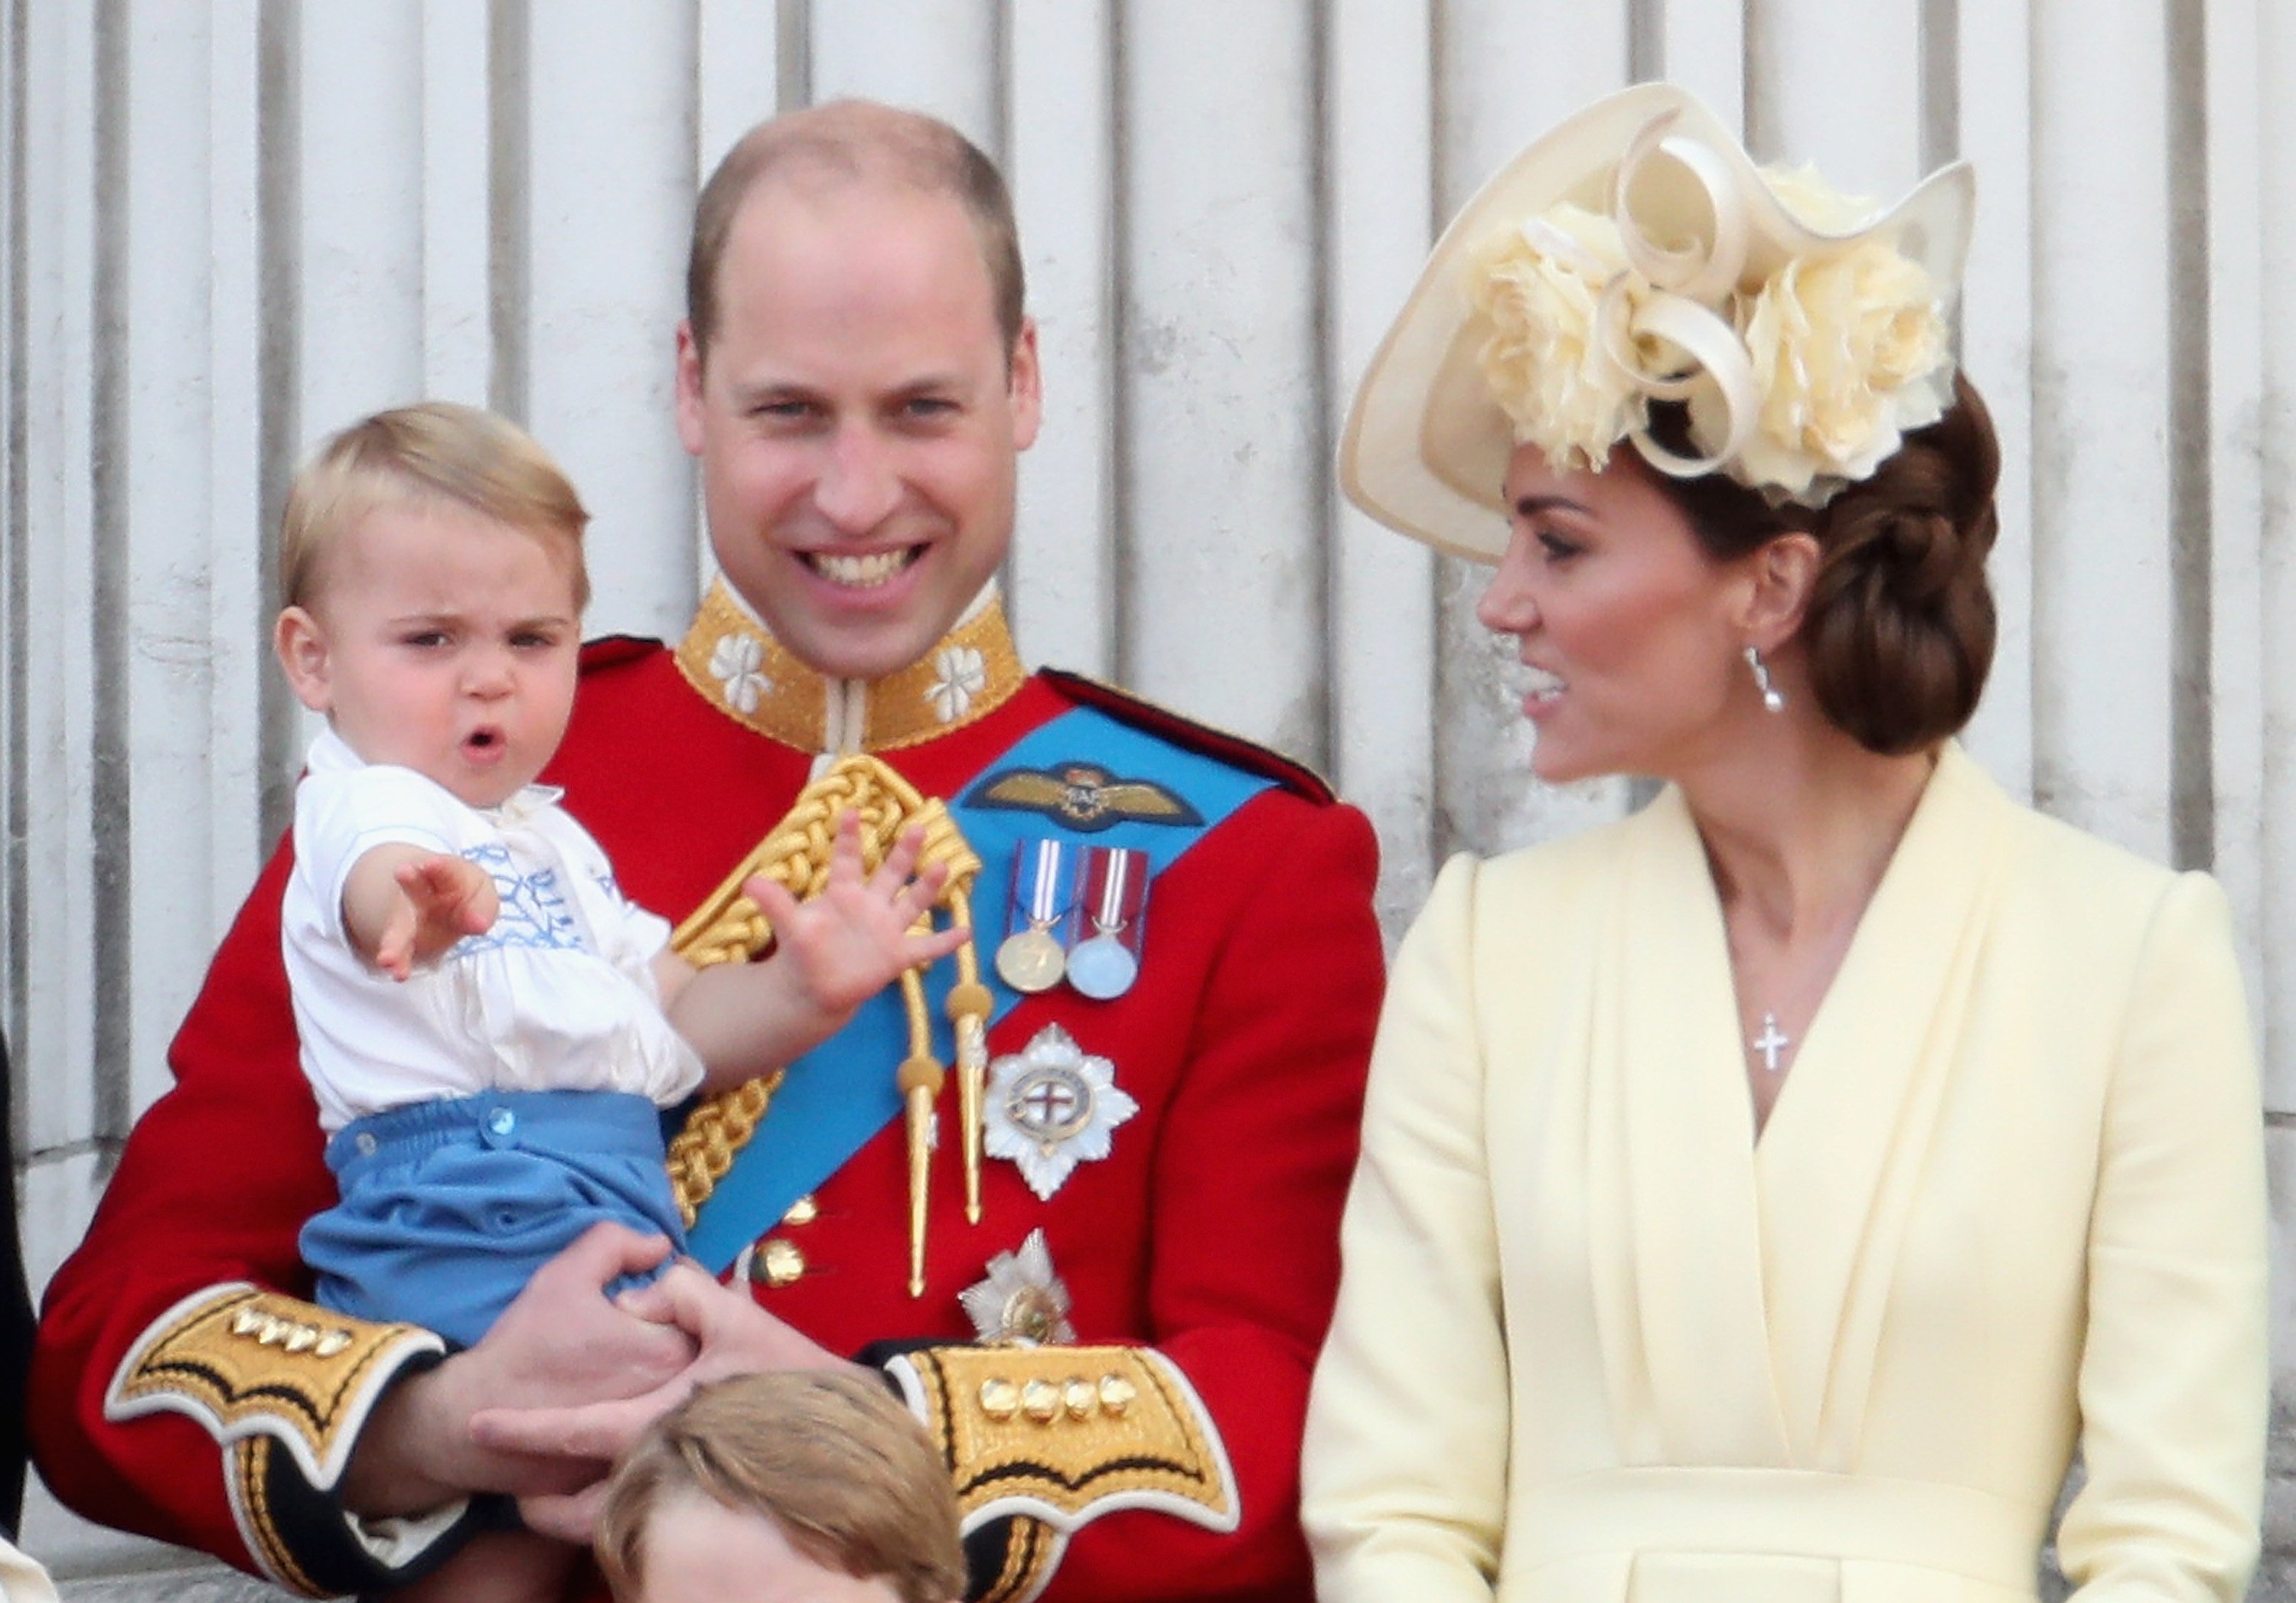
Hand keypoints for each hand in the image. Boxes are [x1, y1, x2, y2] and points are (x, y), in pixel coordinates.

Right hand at [341, 1224, 692, 1514]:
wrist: (473, 1417)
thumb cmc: (524, 1344)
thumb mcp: (566, 1275)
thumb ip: (617, 1244)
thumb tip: (660, 1245)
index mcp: (668, 1352)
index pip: (702, 1311)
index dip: (673, 1298)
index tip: (643, 1301)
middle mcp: (676, 1403)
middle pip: (698, 1355)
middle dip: (678, 1334)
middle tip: (633, 1328)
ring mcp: (659, 1439)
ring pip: (681, 1395)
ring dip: (667, 1375)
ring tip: (619, 1361)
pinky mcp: (636, 1467)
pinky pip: (660, 1431)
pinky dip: (649, 1412)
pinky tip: (610, 1395)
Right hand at [376, 853, 497, 979]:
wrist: (447, 901)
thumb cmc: (467, 893)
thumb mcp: (482, 893)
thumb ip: (482, 907)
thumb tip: (479, 925)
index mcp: (445, 873)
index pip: (445, 868)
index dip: (439, 866)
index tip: (433, 864)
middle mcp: (420, 890)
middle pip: (414, 885)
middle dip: (409, 879)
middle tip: (402, 872)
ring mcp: (409, 916)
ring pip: (400, 927)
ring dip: (394, 942)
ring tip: (387, 958)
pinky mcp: (406, 939)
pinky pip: (403, 952)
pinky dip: (401, 962)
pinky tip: (398, 974)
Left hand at [468, 1261, 862, 1540]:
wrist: (852, 1429)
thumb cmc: (788, 1378)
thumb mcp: (735, 1317)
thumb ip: (680, 1292)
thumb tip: (644, 1294)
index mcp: (659, 1423)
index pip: (577, 1429)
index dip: (522, 1430)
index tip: (480, 1427)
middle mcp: (662, 1468)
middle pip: (580, 1512)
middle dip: (542, 1506)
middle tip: (518, 1496)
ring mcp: (682, 1496)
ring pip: (609, 1529)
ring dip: (577, 1517)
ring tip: (554, 1502)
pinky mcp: (706, 1511)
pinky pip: (647, 1526)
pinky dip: (623, 1517)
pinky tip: (625, 1493)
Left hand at [746, 814, 967, 1018]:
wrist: (817, 988)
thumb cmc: (805, 951)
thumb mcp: (790, 926)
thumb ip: (776, 904)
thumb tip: (750, 882)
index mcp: (844, 893)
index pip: (848, 860)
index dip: (849, 837)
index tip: (852, 810)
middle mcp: (871, 905)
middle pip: (889, 874)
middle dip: (903, 852)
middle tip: (917, 826)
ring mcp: (888, 929)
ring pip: (911, 904)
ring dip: (927, 888)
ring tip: (943, 866)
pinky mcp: (898, 956)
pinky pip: (926, 948)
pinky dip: (945, 942)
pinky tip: (966, 932)